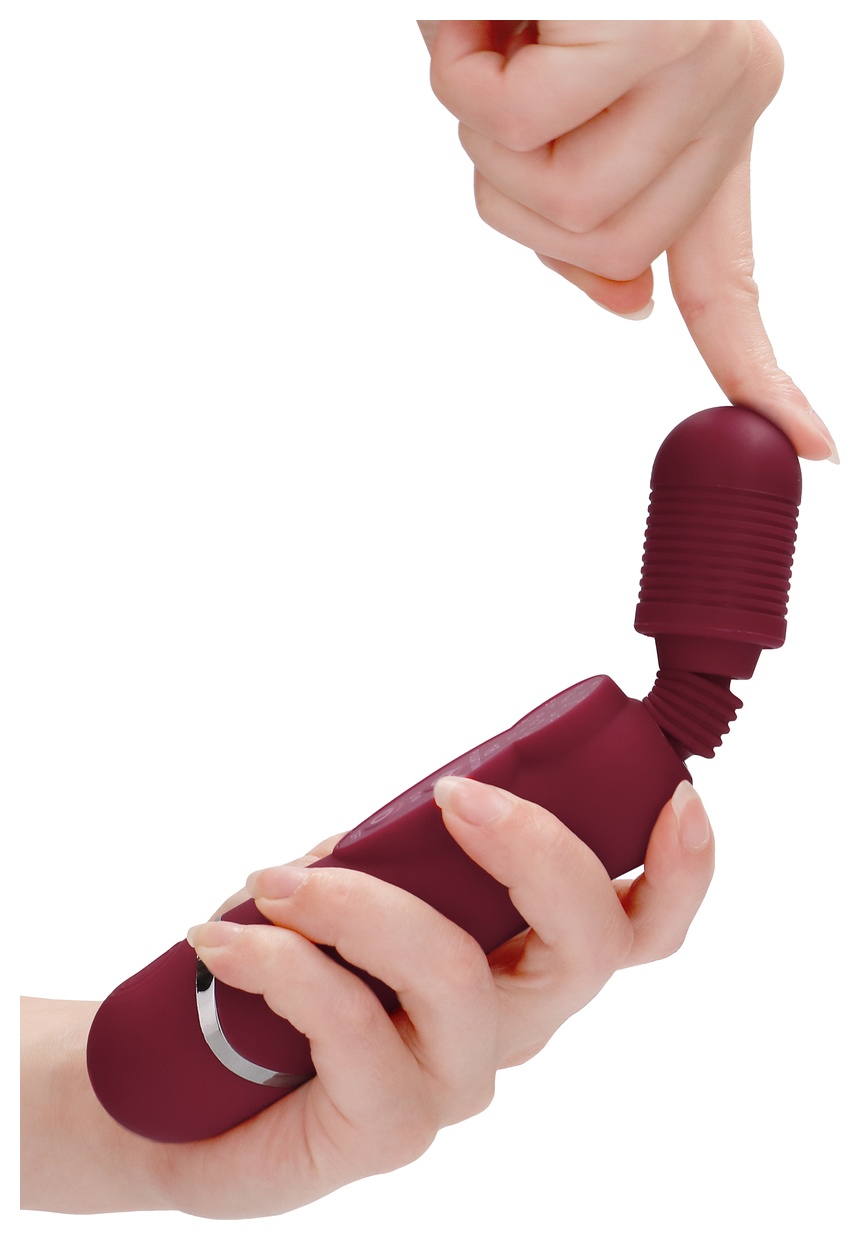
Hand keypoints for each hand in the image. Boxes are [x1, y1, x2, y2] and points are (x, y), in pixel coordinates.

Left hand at [154, 776, 714, 1217]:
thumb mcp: (357, 878)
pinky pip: (354, 1025)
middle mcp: (513, 1022)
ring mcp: (457, 1081)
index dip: (680, 869)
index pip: (637, 927)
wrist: (195, 1085)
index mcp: (524, 955)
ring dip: (360, 902)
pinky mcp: (388, 1129)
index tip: (676, 797)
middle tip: (453, 796)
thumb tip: (425, 806)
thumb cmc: (294, 962)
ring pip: (456, 974)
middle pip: (588, 948)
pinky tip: (224, 939)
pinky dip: (283, 961)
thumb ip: (402, 844)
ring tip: (275, 881)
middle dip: (536, 851)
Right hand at [419, 20, 836, 461]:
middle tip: (496, 97)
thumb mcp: (550, 108)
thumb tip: (622, 305)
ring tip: (493, 39)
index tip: (812, 446)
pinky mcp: (655, 29)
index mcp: (709, 120)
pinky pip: (521, 123)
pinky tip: (488, 12)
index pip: (731, 276)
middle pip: (604, 251)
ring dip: (486, 133)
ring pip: (560, 202)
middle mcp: (727, 93)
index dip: (758, 367)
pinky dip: (468, 70)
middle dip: (513, 196)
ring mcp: (701, 62)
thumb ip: (585, 211)